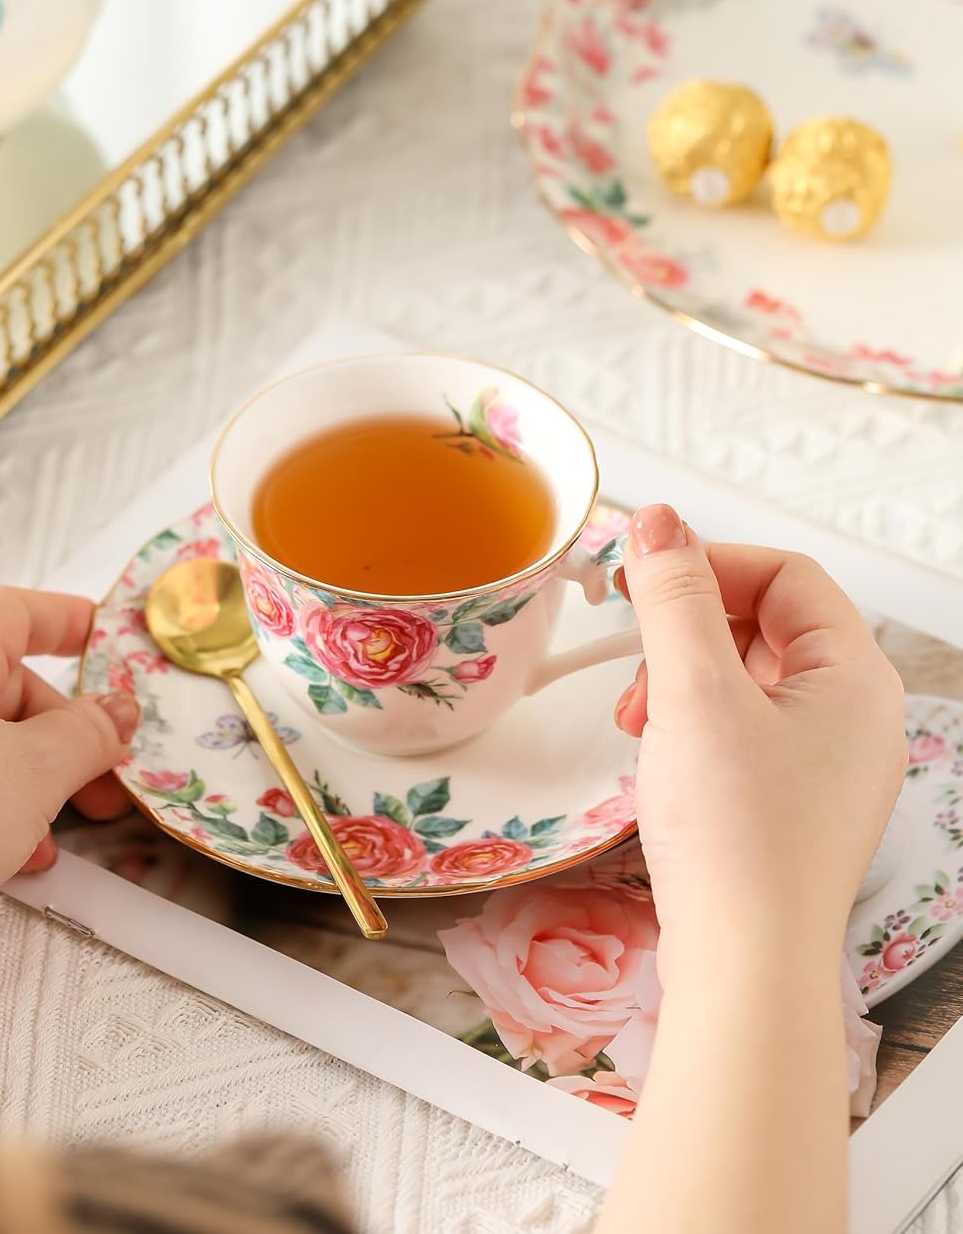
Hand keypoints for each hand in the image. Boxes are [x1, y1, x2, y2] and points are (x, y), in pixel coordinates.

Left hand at [0, 587, 139, 981]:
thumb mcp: (34, 772)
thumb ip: (86, 736)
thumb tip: (114, 713)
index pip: (18, 610)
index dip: (69, 622)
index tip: (108, 642)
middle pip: (5, 684)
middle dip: (63, 733)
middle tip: (103, 771)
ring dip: (30, 780)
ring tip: (56, 830)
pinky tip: (10, 853)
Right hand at [615, 504, 905, 980]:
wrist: (744, 968)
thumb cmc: (736, 838)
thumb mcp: (693, 693)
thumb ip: (673, 598)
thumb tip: (658, 523)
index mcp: (854, 679)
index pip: (786, 575)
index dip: (710, 564)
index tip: (644, 577)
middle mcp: (854, 717)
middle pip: (765, 623)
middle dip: (687, 632)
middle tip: (635, 662)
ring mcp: (826, 765)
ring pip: (746, 678)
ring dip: (680, 679)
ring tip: (637, 719)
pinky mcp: (791, 804)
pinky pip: (741, 730)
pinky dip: (691, 725)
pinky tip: (656, 754)